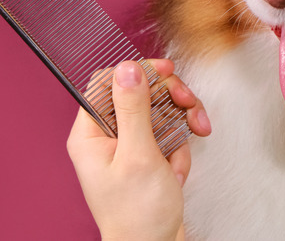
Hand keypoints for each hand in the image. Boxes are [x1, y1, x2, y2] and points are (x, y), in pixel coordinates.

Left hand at [67, 59, 210, 240]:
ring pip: (158, 111)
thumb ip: (133, 108)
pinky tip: (177, 170)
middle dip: (169, 98)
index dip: (138, 72)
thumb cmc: (138, 216)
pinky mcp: (146, 157)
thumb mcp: (139, 155)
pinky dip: (180, 148)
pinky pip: (168, 134)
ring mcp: (128, 147)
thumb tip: (128, 69)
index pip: (108, 82)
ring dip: (181, 123)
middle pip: (140, 93)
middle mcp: (107, 137)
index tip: (164, 70)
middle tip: (187, 103)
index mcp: (90, 134)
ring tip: (194, 134)